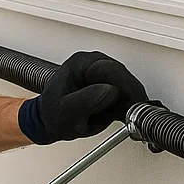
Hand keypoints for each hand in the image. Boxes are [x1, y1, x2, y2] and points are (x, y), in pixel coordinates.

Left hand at [20, 51, 147, 143]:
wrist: (51, 120)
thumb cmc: (53, 115)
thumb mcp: (65, 113)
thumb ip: (86, 101)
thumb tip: (110, 91)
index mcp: (80, 64)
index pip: (110, 70)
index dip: (125, 88)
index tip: (132, 105)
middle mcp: (93, 63)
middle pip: (123, 75)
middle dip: (128, 96)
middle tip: (129, 115)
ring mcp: (102, 70)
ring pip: (128, 84)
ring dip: (127, 101)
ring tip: (114, 116)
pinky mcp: (110, 81)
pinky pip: (126, 91)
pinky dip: (126, 104)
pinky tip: (118, 114)